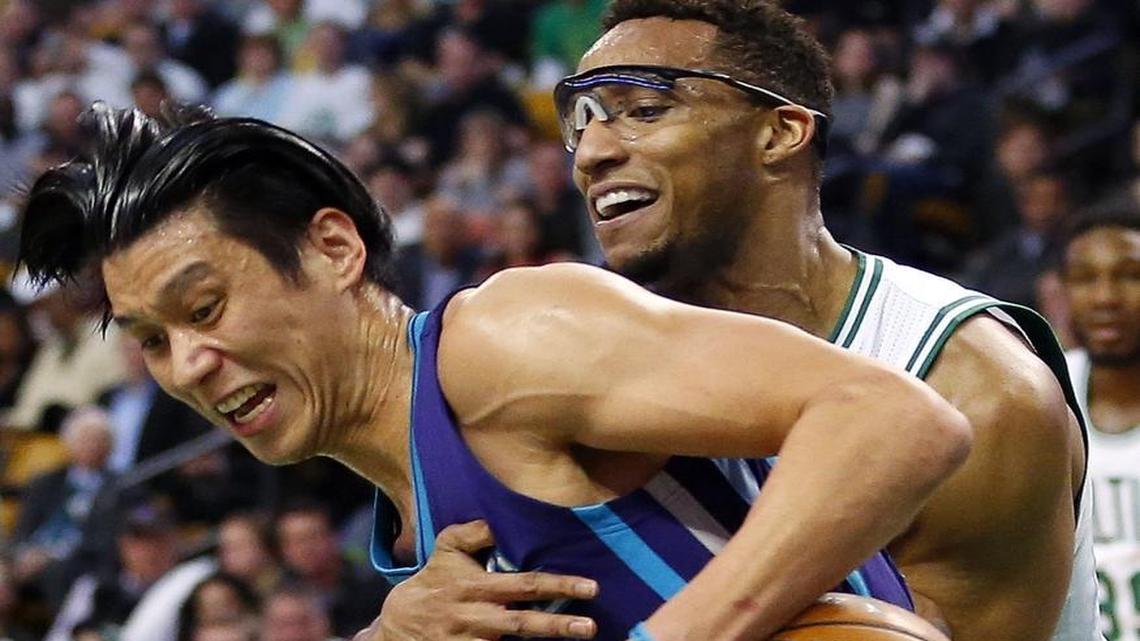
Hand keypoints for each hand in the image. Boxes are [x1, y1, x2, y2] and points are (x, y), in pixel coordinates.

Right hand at [354, 520, 598, 639]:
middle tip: (590, 627)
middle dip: (558, 626)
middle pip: (523, 623)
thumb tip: (497, 520)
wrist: (398, 625)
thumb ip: (472, 533)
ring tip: (578, 638)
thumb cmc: (433, 582)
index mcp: (476, 586)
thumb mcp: (445, 549)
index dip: (557, 585)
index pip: (523, 585)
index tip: (589, 587)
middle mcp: (477, 617)